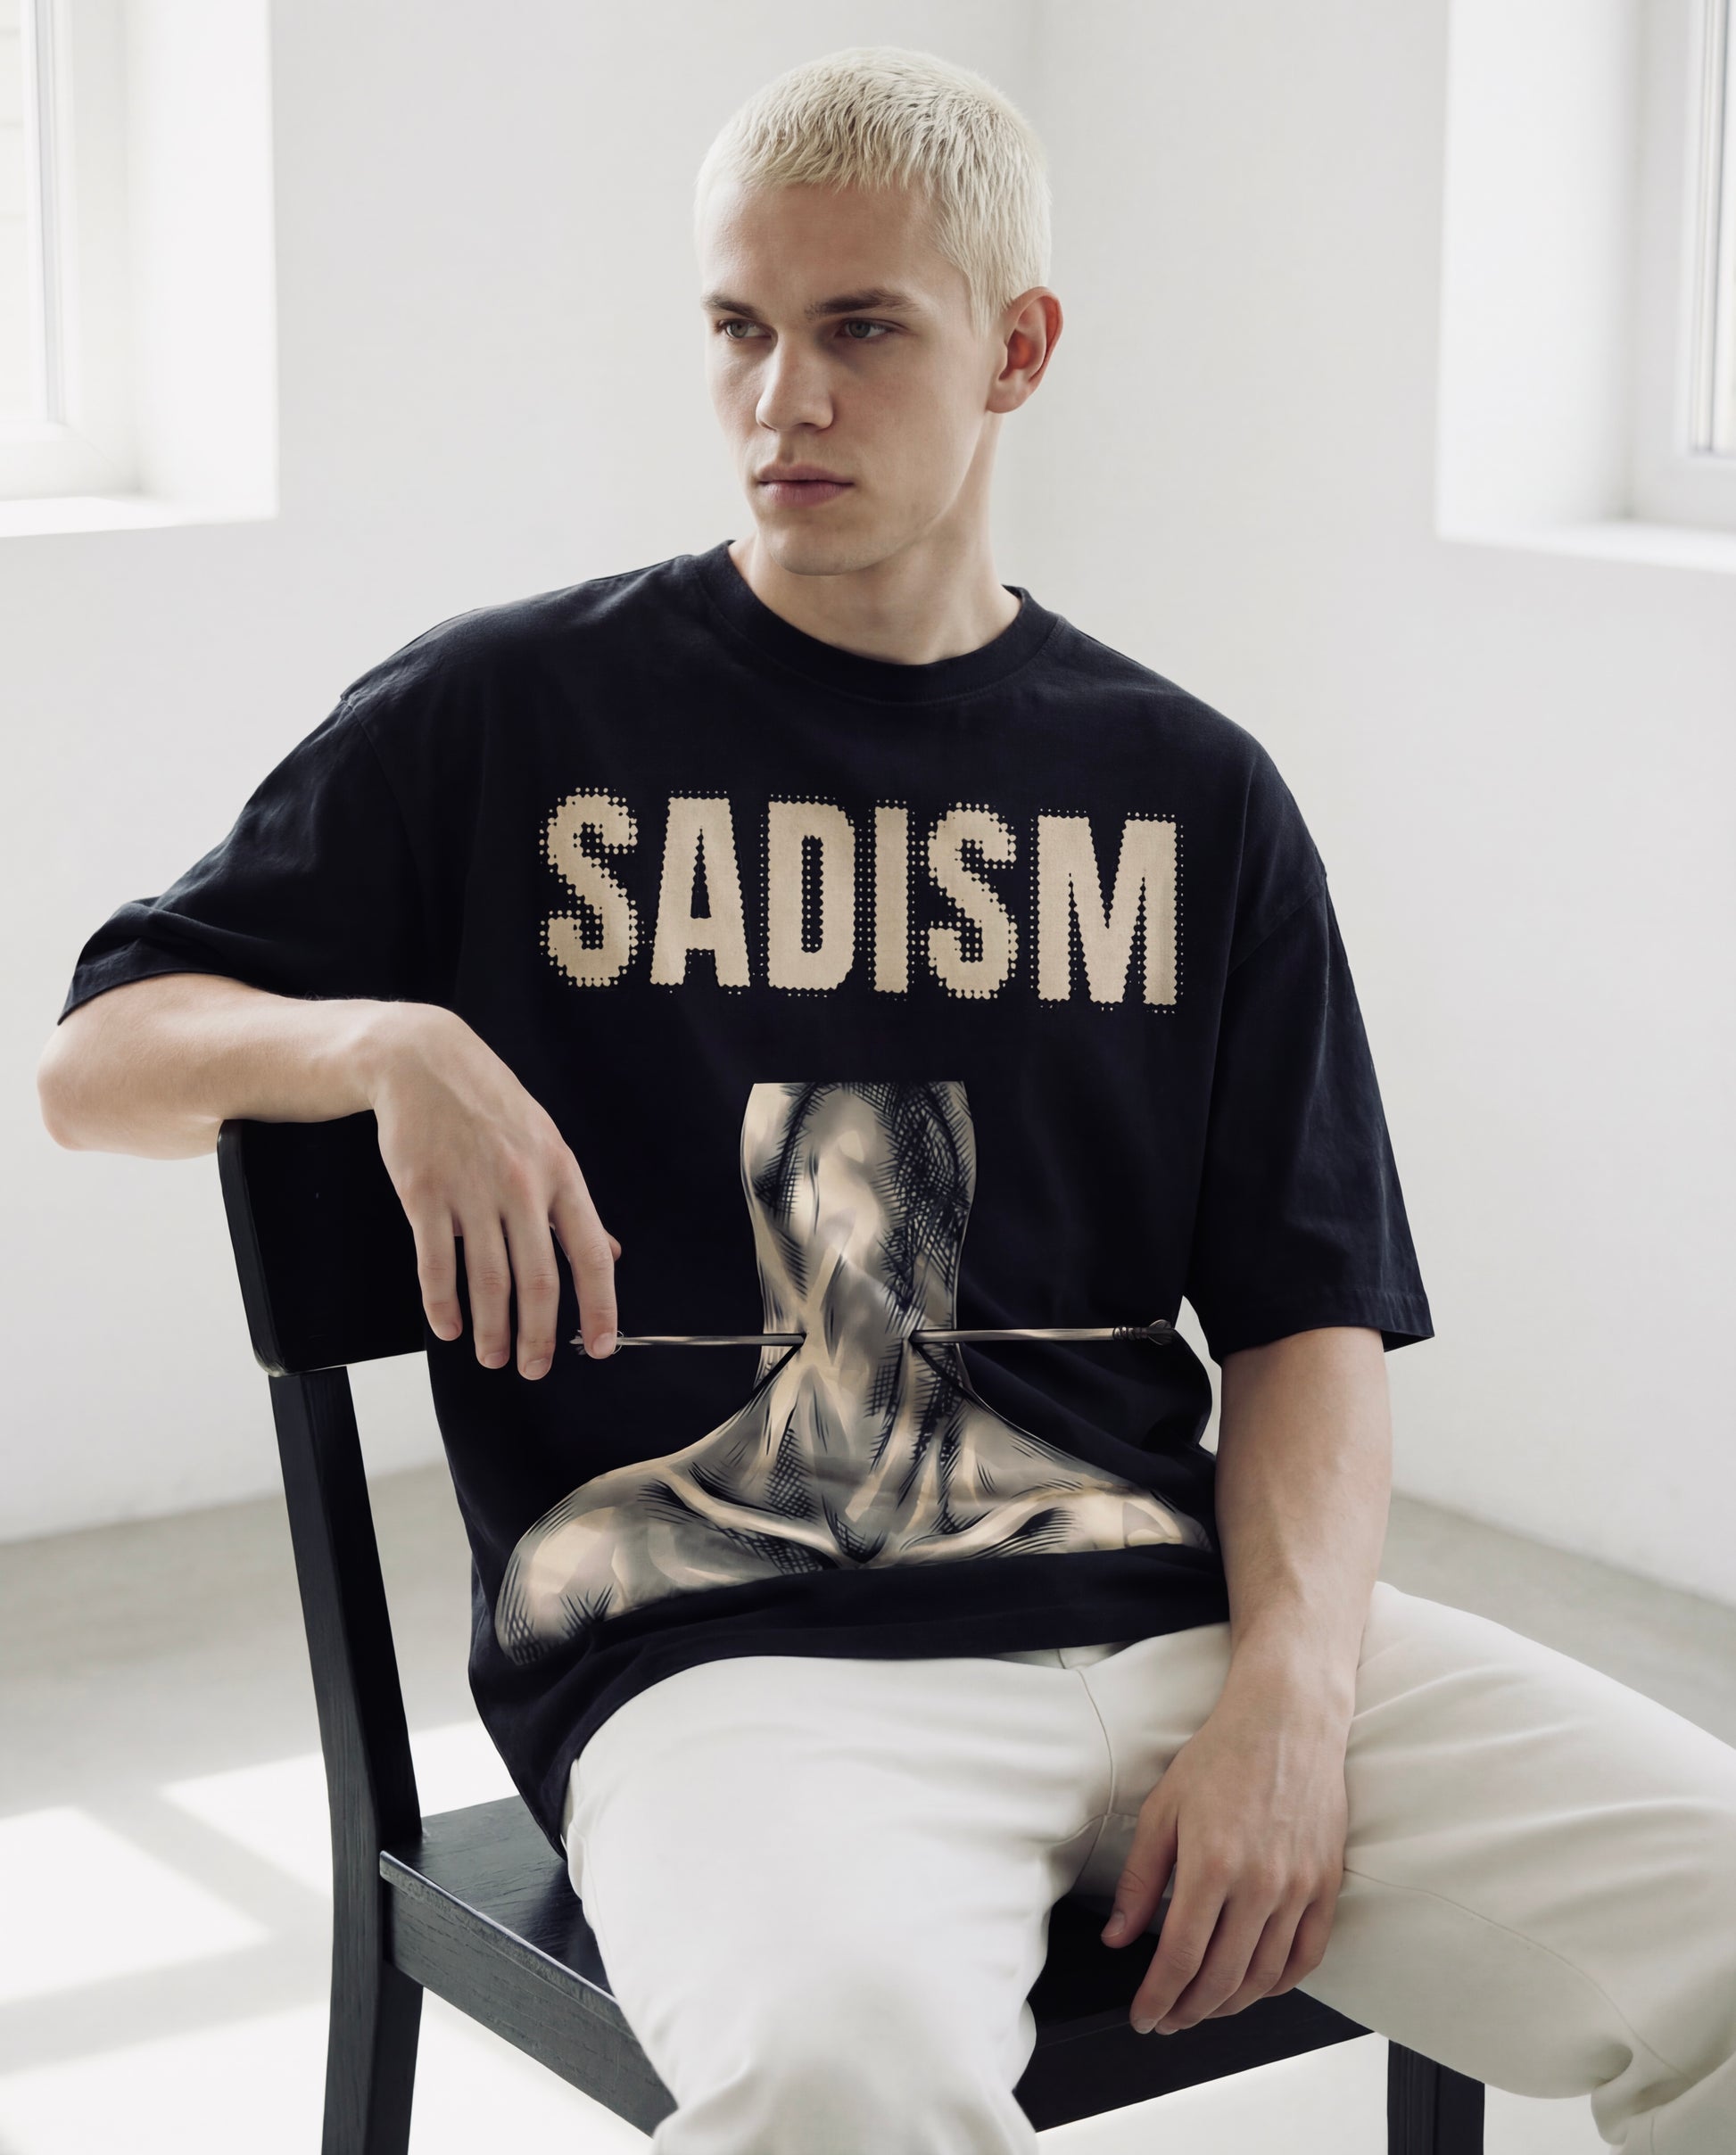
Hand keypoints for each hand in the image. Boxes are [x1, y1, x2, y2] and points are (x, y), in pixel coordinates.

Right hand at [363, 1004, 621, 1379]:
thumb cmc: (488, 1105)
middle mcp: (522, 1186)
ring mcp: (471, 1190)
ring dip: (491, 1330)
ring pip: (488, 1280)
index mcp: (560, 1174)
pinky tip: (448, 1326)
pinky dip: (442, 1305)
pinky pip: (436, 1263)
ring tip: (492, 1356)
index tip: (599, 1347)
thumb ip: (571, 1204)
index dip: (599, 1307)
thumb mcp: (546, 1143)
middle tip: (533, 1368)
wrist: (423, 1062)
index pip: (590, 1254)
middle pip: (537, 1281)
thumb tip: (607, 1250)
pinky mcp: (425, 1194)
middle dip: (538, 1336)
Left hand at [1098, 1671, 1349, 2034]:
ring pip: (1264, 1976)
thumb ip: (1139, 1879)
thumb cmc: (1221, 1756)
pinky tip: (1256, 1985)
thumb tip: (1118, 1936)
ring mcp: (1298, 1888)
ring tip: (1205, 2007)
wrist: (1286, 1720)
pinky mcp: (1325, 1884)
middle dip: (1189, 2011)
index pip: (1179, 1958)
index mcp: (1211, 1865)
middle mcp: (1259, 1885)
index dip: (1157, 1998)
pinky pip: (1307, 1956)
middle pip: (1221, 1978)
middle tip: (1169, 2019)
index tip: (1143, 2016)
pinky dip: (1279, 1984)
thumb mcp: (1162, 1810)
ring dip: (1231, 2004)